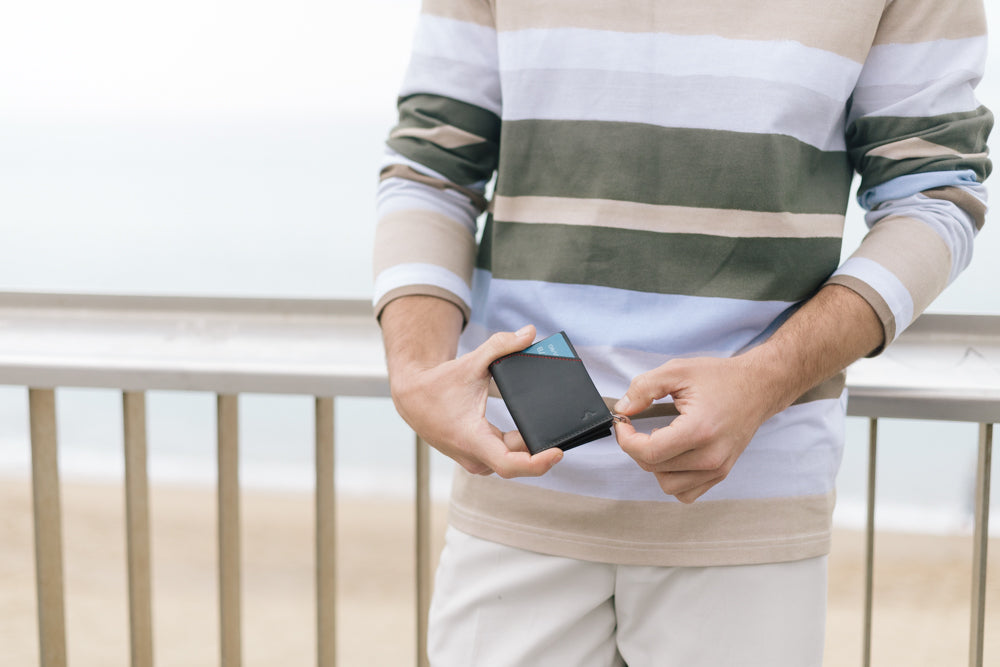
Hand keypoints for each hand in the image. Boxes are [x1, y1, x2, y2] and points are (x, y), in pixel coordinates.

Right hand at [389, 324, 563, 476]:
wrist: (412, 398)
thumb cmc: (438, 384)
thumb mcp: (471, 363)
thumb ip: (501, 346)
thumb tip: (529, 333)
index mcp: (472, 439)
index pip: (510, 464)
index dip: (538, 464)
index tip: (557, 452)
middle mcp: (474, 457)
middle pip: (518, 460)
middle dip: (541, 446)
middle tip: (564, 430)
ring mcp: (475, 461)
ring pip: (513, 458)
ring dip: (530, 447)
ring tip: (551, 430)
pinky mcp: (478, 457)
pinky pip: (506, 456)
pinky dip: (520, 446)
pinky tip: (533, 433)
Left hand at [613, 355, 773, 502]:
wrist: (757, 387)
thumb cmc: (721, 378)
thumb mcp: (677, 371)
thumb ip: (644, 388)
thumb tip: (623, 409)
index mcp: (700, 430)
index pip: (649, 452)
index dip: (626, 439)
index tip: (623, 423)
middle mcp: (711, 456)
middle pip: (654, 467)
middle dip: (637, 447)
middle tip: (637, 427)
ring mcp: (718, 469)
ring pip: (667, 485)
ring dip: (655, 464)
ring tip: (661, 439)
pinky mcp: (721, 474)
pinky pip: (686, 492)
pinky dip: (672, 478)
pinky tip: (673, 455)